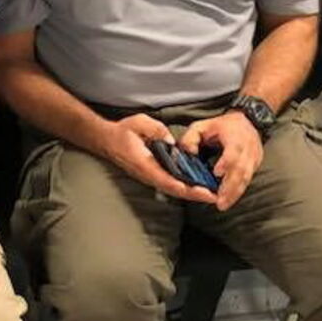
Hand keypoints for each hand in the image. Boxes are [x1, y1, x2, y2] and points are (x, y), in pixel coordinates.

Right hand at [96, 114, 216, 203]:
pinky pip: (170, 184)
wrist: (108, 140)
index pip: (167, 179)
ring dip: (191, 193)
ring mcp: (150, 177)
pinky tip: (196, 186)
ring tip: (210, 194)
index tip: (200, 191)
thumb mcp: (138, 123)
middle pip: (173, 189)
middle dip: (194, 194)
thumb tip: (170, 140)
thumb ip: (155, 129)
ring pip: (173, 189)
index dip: (184, 187)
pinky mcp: (152, 175)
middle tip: (213, 197)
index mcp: (145, 164)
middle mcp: (148, 175)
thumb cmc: (123, 132)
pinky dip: (184, 188)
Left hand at [180, 112, 262, 210]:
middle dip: (229, 187)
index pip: (232, 151)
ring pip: (246, 177)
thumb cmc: (222, 125)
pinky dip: (239, 191)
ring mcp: (253, 157)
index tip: (216, 173)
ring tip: (223, 204)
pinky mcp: (255, 164)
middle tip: (219, 201)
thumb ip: (191, 137)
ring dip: (235, 193)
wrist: (248, 121)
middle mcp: (247, 148)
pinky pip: (248, 179)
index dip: (226, 162)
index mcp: (234, 136)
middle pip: (241, 169)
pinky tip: (230, 199)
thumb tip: (188, 153)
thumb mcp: (202, 125)